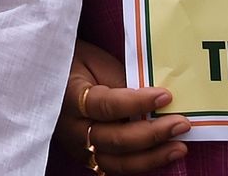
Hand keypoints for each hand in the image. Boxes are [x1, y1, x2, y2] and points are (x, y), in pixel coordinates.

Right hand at [54, 39, 188, 173]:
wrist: (46, 75)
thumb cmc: (74, 63)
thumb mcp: (95, 61)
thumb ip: (120, 81)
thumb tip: (153, 101)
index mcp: (70, 98)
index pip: (107, 106)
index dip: (137, 103)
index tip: (165, 96)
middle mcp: (72, 128)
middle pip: (114, 140)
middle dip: (152, 134)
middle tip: (181, 124)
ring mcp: (77, 146)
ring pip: (116, 162)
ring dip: (151, 158)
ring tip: (178, 148)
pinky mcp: (85, 156)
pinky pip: (113, 167)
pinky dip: (139, 165)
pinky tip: (160, 157)